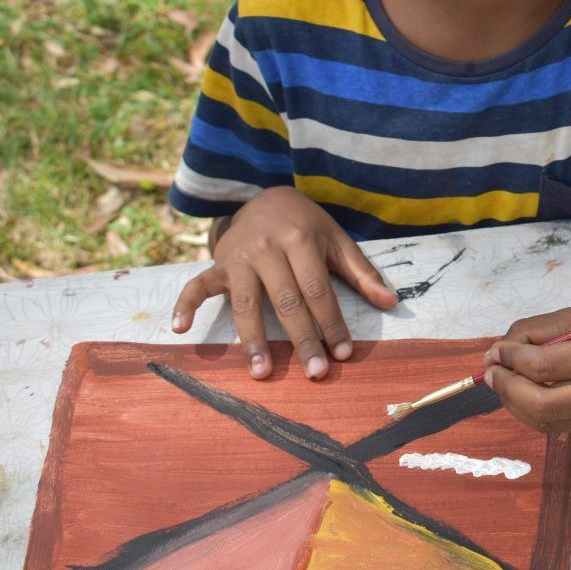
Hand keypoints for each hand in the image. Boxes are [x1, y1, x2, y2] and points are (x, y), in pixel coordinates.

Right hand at [170, 186, 397, 379]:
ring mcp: (239, 257)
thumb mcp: (337, 240)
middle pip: (286, 301)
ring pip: (246, 304)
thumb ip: (362, 273)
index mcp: (301, 240)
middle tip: (314, 373)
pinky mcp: (217, 264)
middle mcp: (267, 248)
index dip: (331, 322)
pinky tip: (179, 329)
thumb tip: (391, 303)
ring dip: (252, 340)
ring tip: (260, 372)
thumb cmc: (308, 225)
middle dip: (300, 340)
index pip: (318, 290)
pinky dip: (185, 305)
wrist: (267, 196)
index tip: (342, 353)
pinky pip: (197, 285)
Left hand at [484, 297, 570, 435]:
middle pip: (541, 405)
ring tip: (506, 381)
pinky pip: (566, 424)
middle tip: (491, 371)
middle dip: (506, 388)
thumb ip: (548, 330)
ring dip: (517, 403)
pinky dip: (540, 410)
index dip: (510, 360)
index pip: (545, 367)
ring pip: (548, 422)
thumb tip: (500, 350)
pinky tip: (533, 391)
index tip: (495, 350)